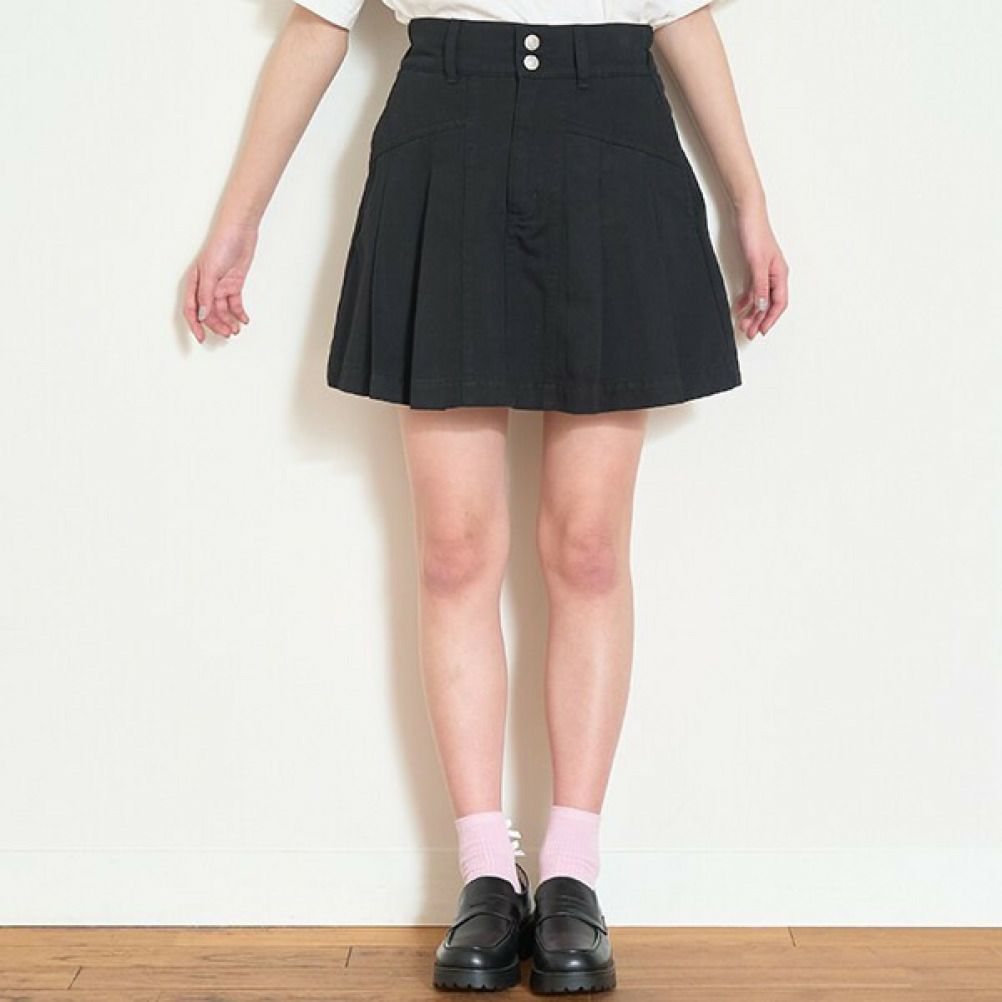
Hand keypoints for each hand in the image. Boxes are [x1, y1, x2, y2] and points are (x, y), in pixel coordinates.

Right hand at [184, 222, 258, 342]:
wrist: (240, 232)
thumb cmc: (220, 246)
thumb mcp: (211, 271)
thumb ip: (206, 294)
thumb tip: (203, 315)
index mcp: (195, 283)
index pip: (192, 309)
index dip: (195, 325)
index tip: (202, 338)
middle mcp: (206, 287)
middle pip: (209, 313)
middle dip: (217, 325)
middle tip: (228, 334)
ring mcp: (220, 287)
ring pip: (222, 310)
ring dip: (229, 321)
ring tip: (237, 329)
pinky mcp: (233, 285)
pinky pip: (234, 304)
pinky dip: (239, 313)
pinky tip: (244, 320)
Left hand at [731, 205, 788, 339]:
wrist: (746, 214)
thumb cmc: (755, 234)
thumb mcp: (757, 264)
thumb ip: (760, 286)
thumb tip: (763, 307)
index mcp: (780, 274)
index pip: (779, 303)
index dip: (771, 319)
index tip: (761, 331)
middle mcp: (774, 275)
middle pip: (769, 303)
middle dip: (759, 319)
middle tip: (748, 333)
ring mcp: (764, 272)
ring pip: (760, 298)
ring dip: (752, 312)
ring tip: (742, 325)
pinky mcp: (753, 268)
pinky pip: (752, 290)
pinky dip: (745, 300)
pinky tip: (737, 309)